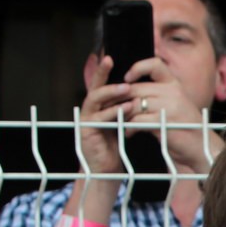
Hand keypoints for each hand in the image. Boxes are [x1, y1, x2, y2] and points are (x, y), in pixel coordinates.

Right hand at [77, 55, 135, 176]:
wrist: (107, 169)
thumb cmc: (116, 145)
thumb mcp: (122, 122)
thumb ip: (125, 108)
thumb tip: (140, 93)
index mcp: (97, 106)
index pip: (100, 83)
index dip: (104, 70)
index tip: (112, 57)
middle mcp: (89, 109)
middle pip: (94, 86)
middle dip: (104, 74)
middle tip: (117, 66)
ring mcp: (85, 119)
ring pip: (96, 99)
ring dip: (112, 92)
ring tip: (127, 88)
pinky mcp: (86, 131)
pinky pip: (100, 118)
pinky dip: (114, 112)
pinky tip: (126, 109)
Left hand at [124, 56, 220, 173]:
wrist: (202, 149)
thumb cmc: (186, 129)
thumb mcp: (176, 105)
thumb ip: (159, 95)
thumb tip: (129, 89)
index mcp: (175, 85)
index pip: (155, 64)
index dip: (138, 67)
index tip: (127, 78)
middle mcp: (173, 93)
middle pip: (136, 88)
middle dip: (119, 98)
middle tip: (110, 106)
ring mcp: (169, 107)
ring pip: (134, 104)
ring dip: (123, 114)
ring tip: (119, 122)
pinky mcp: (163, 123)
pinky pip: (137, 120)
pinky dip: (129, 127)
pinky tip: (129, 133)